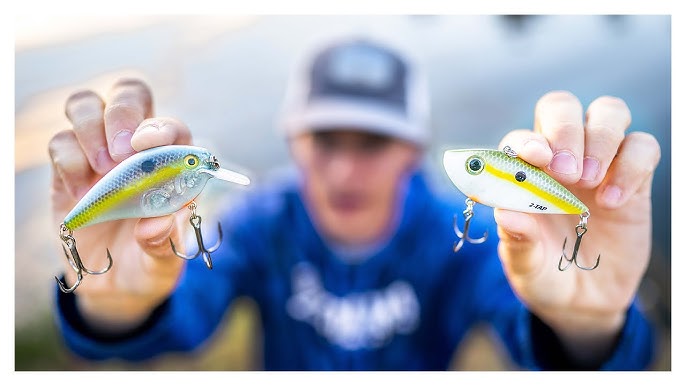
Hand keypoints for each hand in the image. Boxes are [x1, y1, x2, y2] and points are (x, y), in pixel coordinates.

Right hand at [49, 79, 192, 331]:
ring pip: (87, 106)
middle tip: (120, 151)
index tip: (148, 144)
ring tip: (102, 170)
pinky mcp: (67, 170)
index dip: (162, 128)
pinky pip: (60, 142)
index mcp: (172, 165)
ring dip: (92, 130)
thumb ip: (163, 244)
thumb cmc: (149, 265)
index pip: (173, 127)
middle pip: (129, 95)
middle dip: (123, 112)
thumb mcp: (163, 263)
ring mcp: (99, 156)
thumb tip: (156, 224)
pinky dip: (68, 159)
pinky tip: (80, 192)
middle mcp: (136, 151)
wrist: (115, 287)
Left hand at [494, 91, 660, 363]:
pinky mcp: (633, 176)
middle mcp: (558, 158)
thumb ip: (517, 241)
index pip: (521, 137)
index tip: (537, 159)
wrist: (583, 300)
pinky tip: (613, 201)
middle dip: (565, 128)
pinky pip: (642, 146)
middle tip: (567, 171)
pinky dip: (632, 165)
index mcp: (523, 173)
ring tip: (590, 182)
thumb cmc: (543, 273)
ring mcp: (598, 162)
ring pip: (608, 112)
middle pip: (561, 107)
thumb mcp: (525, 265)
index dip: (527, 141)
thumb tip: (506, 213)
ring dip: (600, 139)